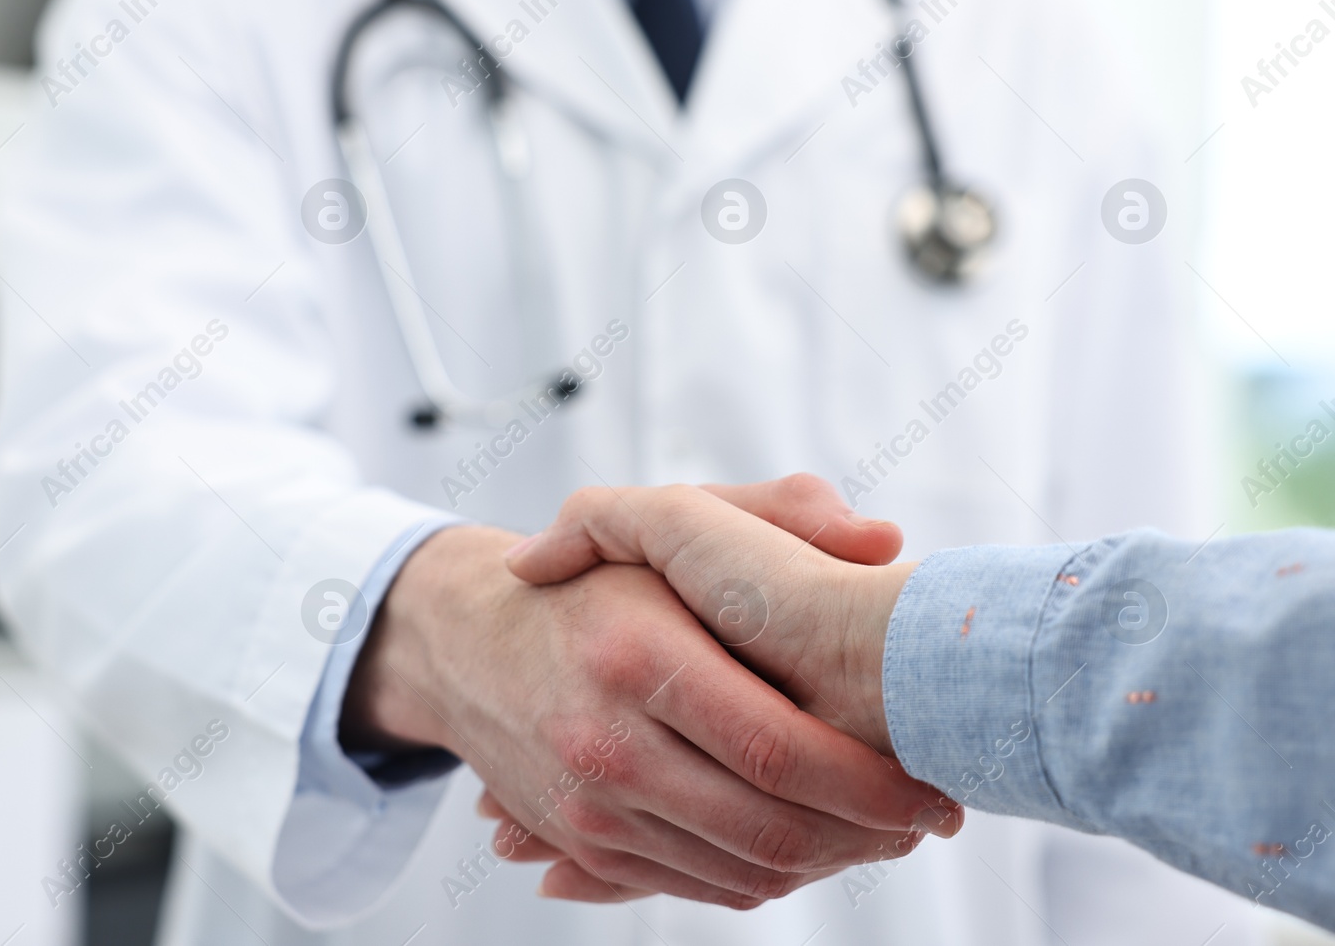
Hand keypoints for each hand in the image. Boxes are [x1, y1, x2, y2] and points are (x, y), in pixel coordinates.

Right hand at [342, 522, 953, 908]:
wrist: (467, 640)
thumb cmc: (594, 579)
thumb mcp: (674, 522)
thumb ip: (780, 512)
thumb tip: (884, 540)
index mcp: (638, 654)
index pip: (778, 749)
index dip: (871, 784)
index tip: (932, 788)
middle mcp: (606, 740)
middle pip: (767, 830)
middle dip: (866, 838)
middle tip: (923, 821)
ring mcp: (587, 803)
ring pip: (737, 872)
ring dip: (825, 865)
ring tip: (879, 832)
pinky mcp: (580, 842)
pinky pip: (692, 887)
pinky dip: (759, 879)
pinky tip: (803, 846)